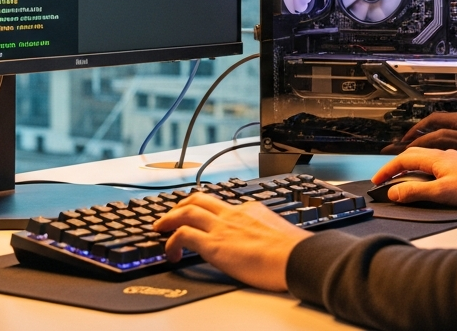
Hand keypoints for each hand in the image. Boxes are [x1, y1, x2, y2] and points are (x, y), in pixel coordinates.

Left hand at [153, 192, 310, 291]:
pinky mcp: (214, 244)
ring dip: (169, 218)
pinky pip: (183, 235)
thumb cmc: (294, 252)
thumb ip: (267, 233)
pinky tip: (171, 253)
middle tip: (171, 214)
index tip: (201, 216)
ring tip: (160, 228)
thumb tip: (269, 244)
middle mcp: (234, 214)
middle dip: (181, 204)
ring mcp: (223, 227)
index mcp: (252, 210)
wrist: (297, 257)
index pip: (223, 205)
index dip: (207, 210)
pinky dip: (171, 241)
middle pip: (200, 198)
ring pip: (187, 211)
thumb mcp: (280, 234)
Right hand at [371, 147, 456, 207]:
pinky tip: (426, 184)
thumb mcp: (442, 193)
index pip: (403, 159)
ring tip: (401, 185)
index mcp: (436, 157)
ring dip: (408, 171)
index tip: (377, 181)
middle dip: (395, 169)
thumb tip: (394, 193)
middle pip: (411, 157)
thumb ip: (416, 192)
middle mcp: (443, 155)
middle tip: (384, 182)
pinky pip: (433, 167)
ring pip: (423, 161)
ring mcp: (452, 161)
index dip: (387, 170)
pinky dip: (422, 174)